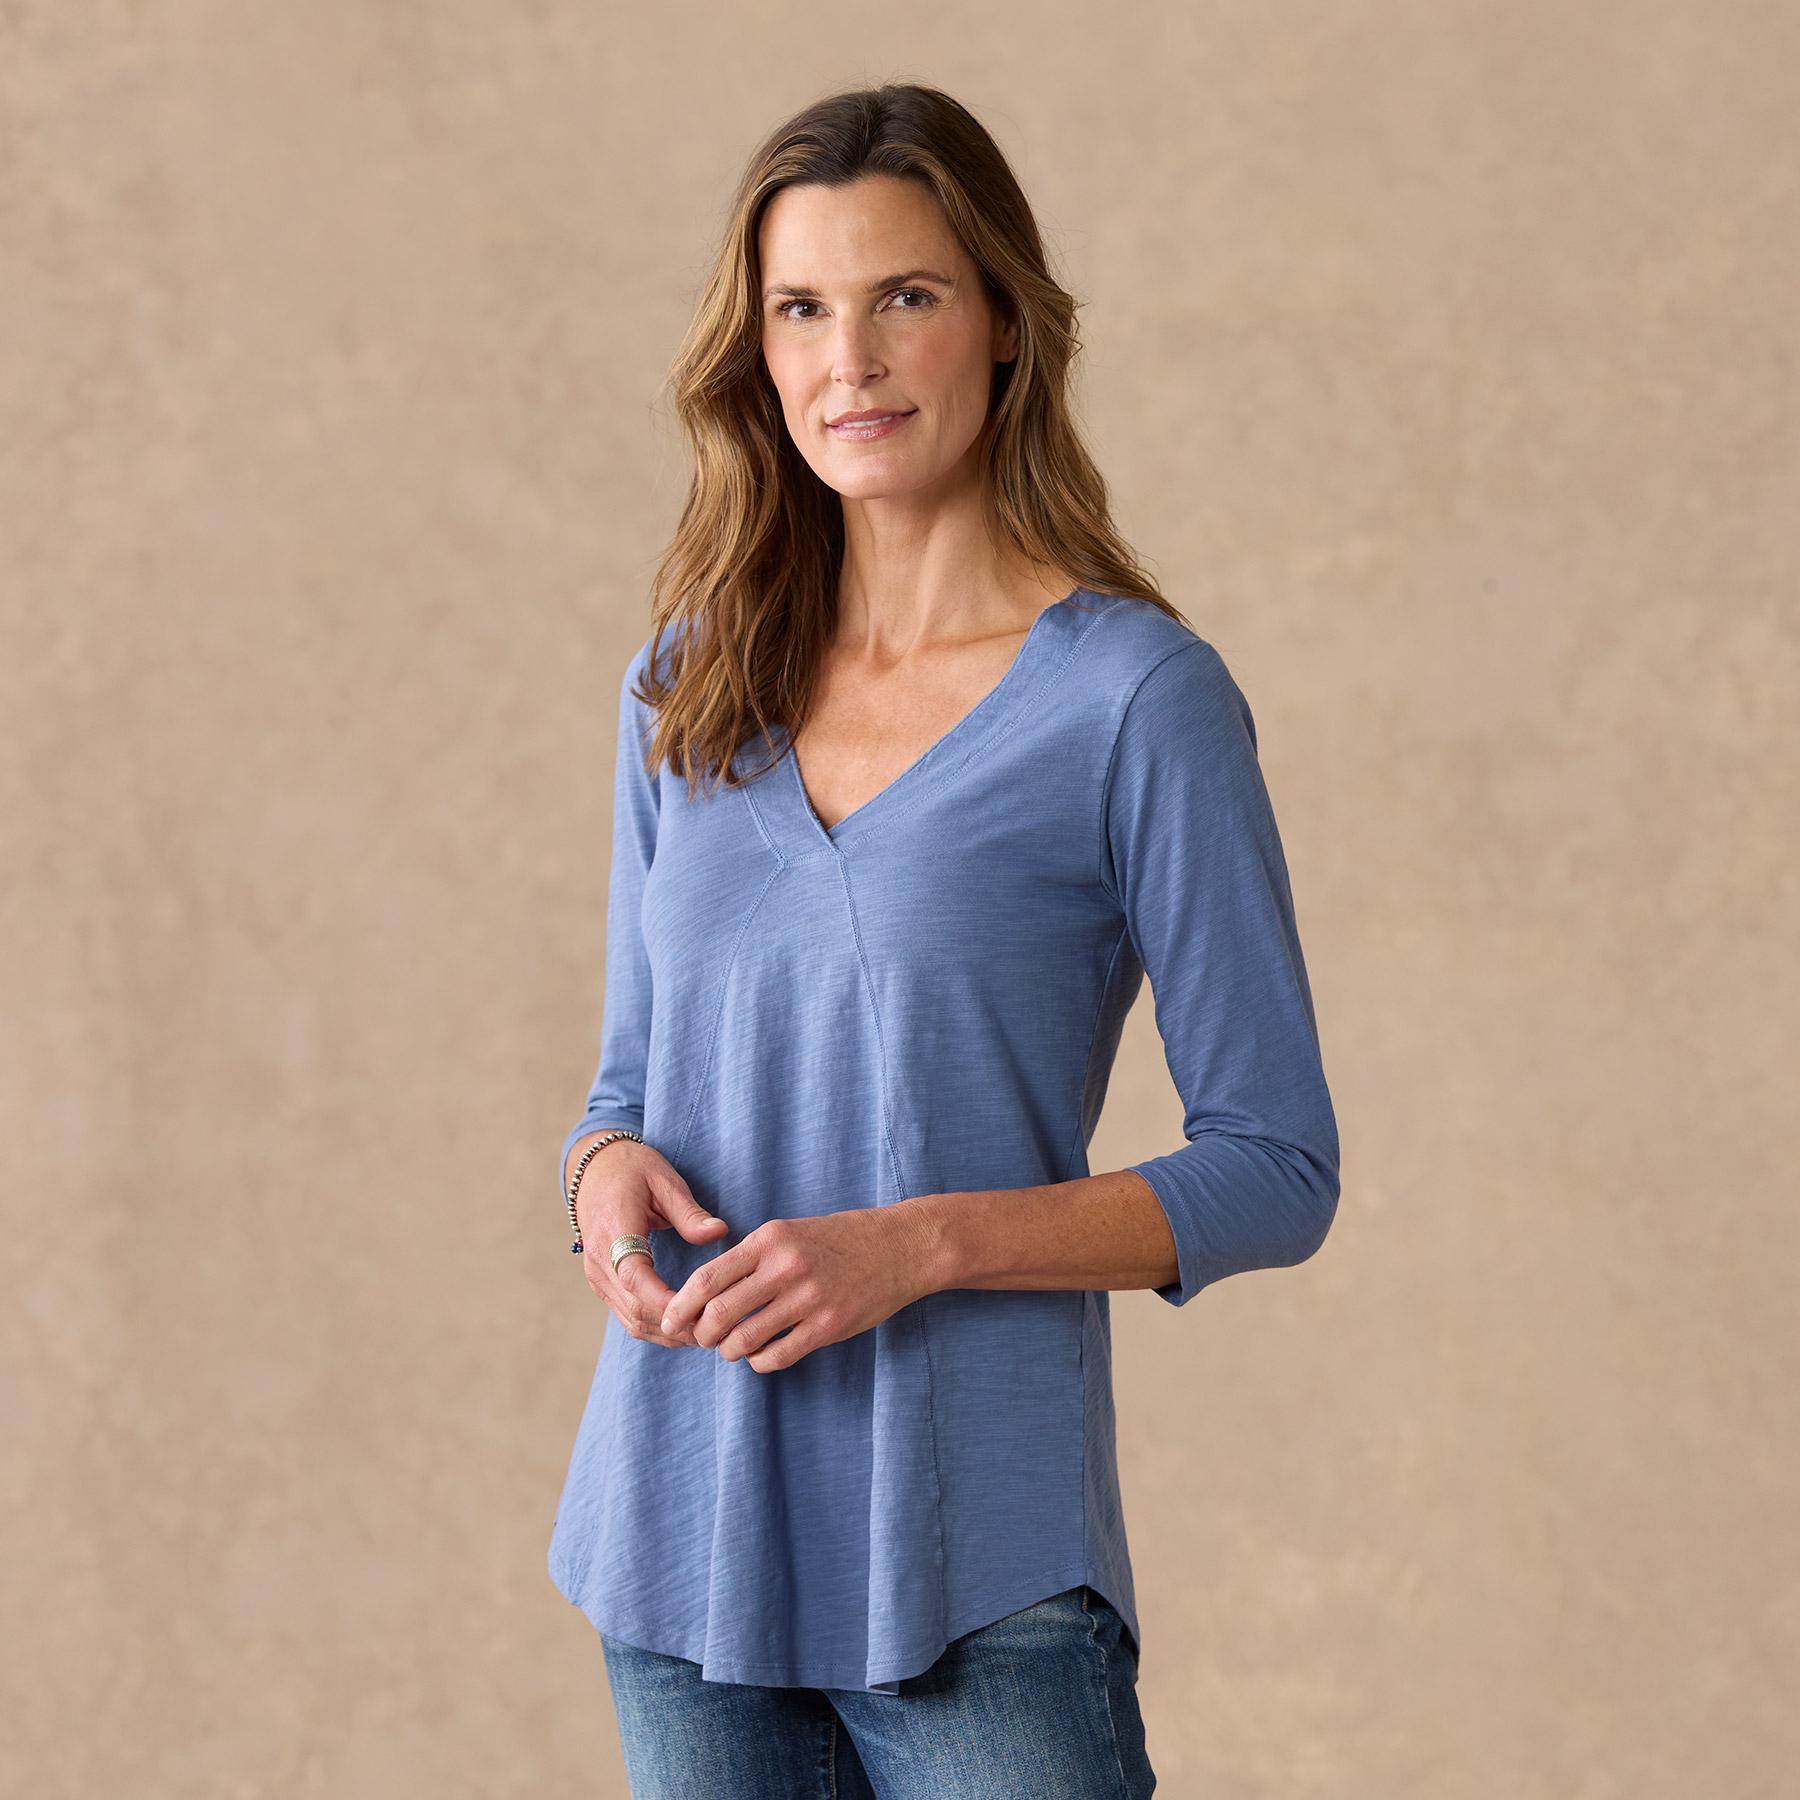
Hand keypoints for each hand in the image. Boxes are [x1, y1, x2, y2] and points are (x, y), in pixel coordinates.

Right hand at [576, 1140, 729, 1348]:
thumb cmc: (633, 1169)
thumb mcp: (664, 1180)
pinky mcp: (603, 1284)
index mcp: (613, 1231)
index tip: (702, 1312)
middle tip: (719, 1328)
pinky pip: (628, 1317)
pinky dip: (658, 1327)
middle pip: (636, 1309)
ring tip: (709, 1332)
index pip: (635, 1277)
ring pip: (632, 1321)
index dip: (667, 1301)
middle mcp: (600, 1261)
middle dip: (677, 1325)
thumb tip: (720, 1232)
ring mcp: (598, 1277)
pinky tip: (688, 1327)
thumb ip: (689, 1212)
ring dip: (669, 1333)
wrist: (594, 1169)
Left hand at [659, 1203, 937, 1372]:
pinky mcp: (828, 1326)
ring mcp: (808, 1299)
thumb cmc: (840, 1238)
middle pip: (719, 1313)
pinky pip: (777, 1356)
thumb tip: (705, 1292)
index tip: (670, 1321)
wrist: (900, 1246)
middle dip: (701, 1335)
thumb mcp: (790, 1232)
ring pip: (744, 1339)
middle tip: (701, 1340)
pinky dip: (760, 1362)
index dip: (681, 1306)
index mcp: (770, 1240)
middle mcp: (785, 1268)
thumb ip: (751, 1257)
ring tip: (733, 1348)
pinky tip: (762, 1356)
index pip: (707, 1278)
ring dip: (730, 1351)